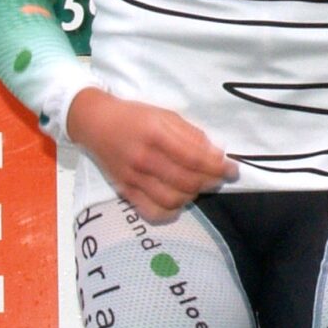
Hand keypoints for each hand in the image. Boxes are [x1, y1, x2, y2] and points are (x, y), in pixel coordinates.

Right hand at [67, 87, 237, 218]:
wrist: (95, 122)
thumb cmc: (134, 116)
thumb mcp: (165, 115)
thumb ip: (191, 135)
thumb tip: (216, 154)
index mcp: (156, 134)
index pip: (195, 158)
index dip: (219, 167)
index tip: (233, 169)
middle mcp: (144, 158)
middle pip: (187, 182)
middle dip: (211, 182)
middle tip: (219, 177)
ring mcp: (133, 177)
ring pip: (173, 199)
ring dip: (193, 196)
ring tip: (198, 185)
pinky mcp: (125, 191)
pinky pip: (152, 211)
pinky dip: (171, 211)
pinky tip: (178, 200)